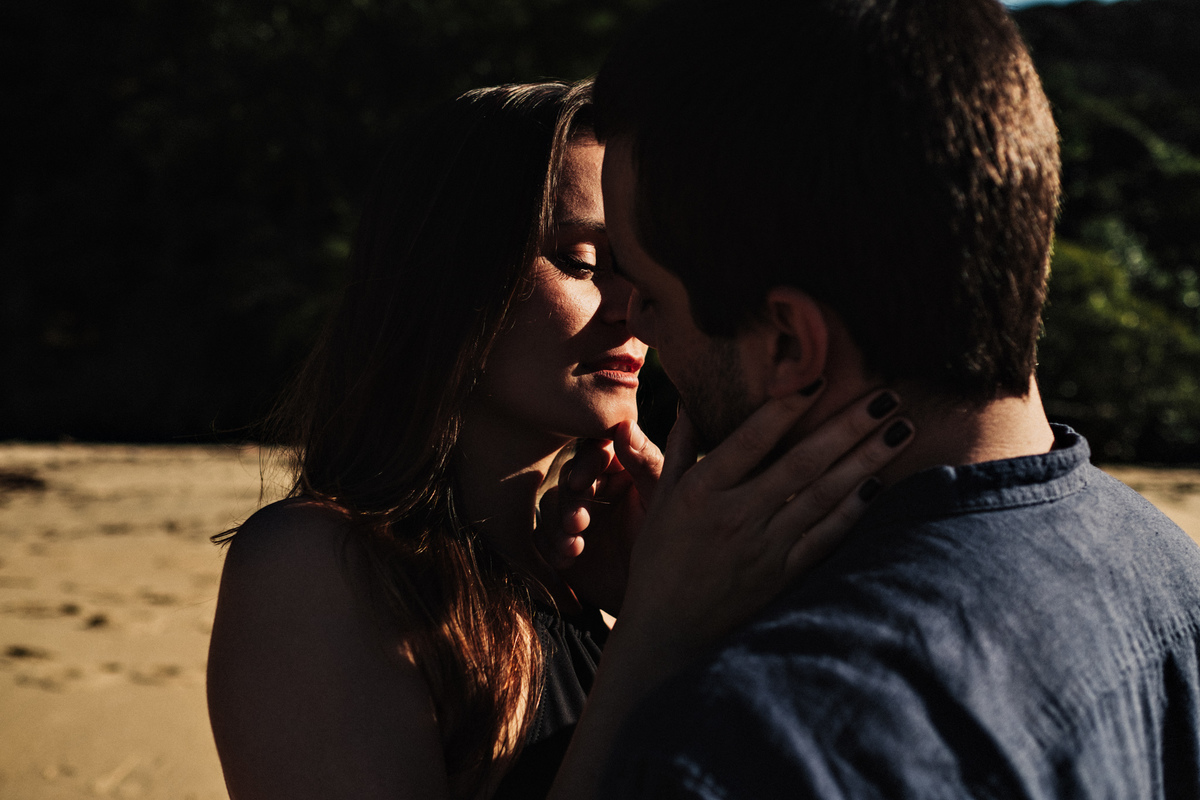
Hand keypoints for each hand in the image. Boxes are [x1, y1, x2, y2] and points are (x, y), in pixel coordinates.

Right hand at [538, 422, 664, 613]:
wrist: (665, 598)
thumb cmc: (676, 542)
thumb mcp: (663, 500)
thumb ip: (647, 462)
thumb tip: (625, 425)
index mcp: (623, 467)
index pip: (597, 450)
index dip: (586, 463)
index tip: (583, 484)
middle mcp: (597, 486)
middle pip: (570, 477)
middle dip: (570, 499)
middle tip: (578, 522)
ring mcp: (578, 514)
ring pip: (553, 505)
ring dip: (559, 523)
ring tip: (575, 545)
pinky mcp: (563, 544)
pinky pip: (544, 538)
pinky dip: (552, 547)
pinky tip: (568, 559)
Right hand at [615, 386, 912, 658]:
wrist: (668, 634)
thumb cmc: (660, 562)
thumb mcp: (661, 501)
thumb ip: (680, 450)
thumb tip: (692, 403)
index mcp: (702, 492)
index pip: (750, 440)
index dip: (785, 408)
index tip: (818, 376)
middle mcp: (736, 516)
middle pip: (801, 463)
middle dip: (848, 426)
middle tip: (887, 395)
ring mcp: (764, 548)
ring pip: (823, 496)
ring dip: (865, 461)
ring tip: (900, 431)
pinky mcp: (783, 576)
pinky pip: (825, 538)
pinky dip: (853, 511)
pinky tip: (879, 485)